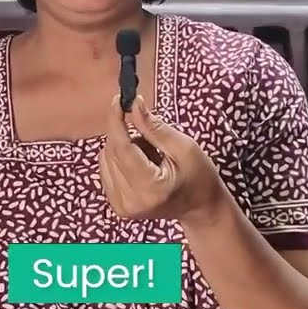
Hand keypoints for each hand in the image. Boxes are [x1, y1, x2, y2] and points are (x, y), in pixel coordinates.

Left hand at [98, 94, 227, 225]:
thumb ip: (155, 127)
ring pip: (106, 158)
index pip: (121, 148)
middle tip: (154, 141)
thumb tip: (134, 104)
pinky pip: (107, 168)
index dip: (116, 120)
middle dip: (128, 136)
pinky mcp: (117, 206)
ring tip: (151, 157)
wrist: (200, 208)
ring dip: (125, 148)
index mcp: (150, 188)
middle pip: (112, 151)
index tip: (118, 100)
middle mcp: (130, 201)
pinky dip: (122, 159)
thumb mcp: (184, 147)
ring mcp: (121, 206)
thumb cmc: (199, 177)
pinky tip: (142, 166)